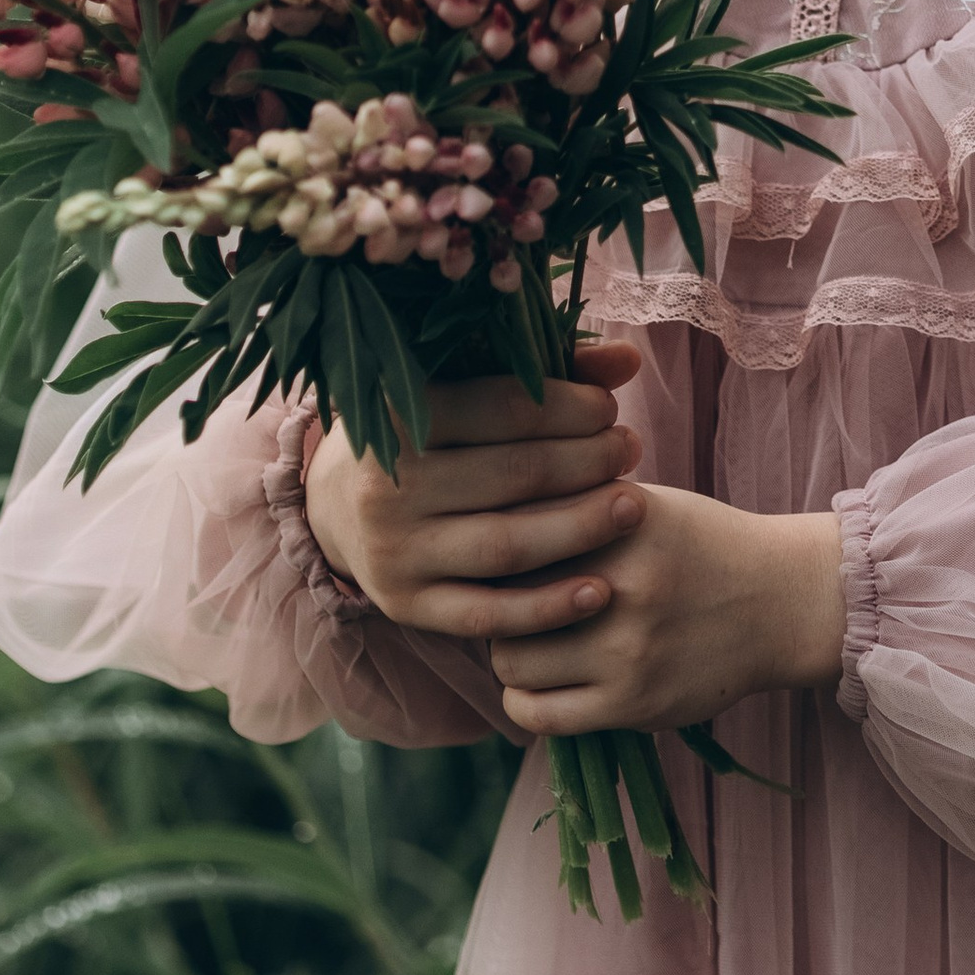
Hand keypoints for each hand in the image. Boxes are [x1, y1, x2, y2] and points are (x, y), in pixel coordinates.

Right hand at [302, 338, 649, 646]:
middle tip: (631, 450)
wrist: (341, 505)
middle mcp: (388, 486)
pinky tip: (601, 590)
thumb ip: (545, 373)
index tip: (610, 409)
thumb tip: (628, 360)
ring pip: (506, 545)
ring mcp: (396, 552)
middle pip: (512, 476)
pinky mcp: (408, 607)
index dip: (567, 408)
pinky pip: (487, 615)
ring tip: (633, 507)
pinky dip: (548, 607)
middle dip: (586, 462)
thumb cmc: (425, 435)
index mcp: (399, 417)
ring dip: (580, 527)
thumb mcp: (463, 390)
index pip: (501, 408)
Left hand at [488, 481, 843, 735]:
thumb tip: (486, 519)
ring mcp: (627, 649)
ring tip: (525, 642)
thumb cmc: (699, 544)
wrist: (777, 602)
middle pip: (502, 598)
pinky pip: (542, 715)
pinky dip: (524, 700)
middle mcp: (620, 583)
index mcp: (617, 521)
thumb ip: (573, 507)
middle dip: (494, 602)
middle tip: (506, 603)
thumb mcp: (642, 504)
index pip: (516, 534)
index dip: (494, 544)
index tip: (495, 551)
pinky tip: (537, 683)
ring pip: (513, 660)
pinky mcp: (634, 704)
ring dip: (508, 653)